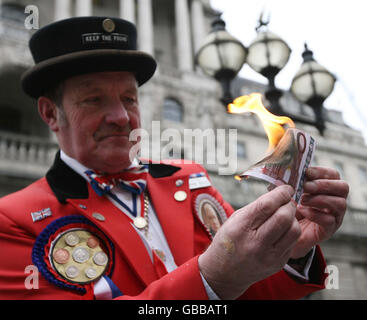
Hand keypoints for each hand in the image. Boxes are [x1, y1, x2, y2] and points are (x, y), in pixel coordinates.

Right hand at [198, 185, 300, 299]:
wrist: (224, 273)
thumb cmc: (228, 242)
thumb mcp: (235, 220)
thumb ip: (256, 208)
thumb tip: (278, 195)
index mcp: (241, 228)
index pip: (267, 205)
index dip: (280, 193)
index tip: (286, 189)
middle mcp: (256, 244)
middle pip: (284, 217)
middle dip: (289, 205)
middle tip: (286, 202)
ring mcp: (269, 256)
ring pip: (294, 230)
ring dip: (292, 219)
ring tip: (285, 216)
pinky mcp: (278, 264)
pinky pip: (292, 242)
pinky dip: (290, 232)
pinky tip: (282, 230)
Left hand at [290, 167, 348, 258]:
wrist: (285, 231)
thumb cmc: (288, 207)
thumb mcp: (288, 191)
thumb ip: (288, 181)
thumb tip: (278, 170)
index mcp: (327, 187)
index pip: (333, 175)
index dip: (321, 172)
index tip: (306, 172)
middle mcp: (335, 199)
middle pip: (343, 187)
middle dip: (323, 185)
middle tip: (306, 187)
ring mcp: (335, 215)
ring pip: (340, 203)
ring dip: (320, 199)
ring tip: (302, 200)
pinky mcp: (329, 230)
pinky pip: (329, 221)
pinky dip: (315, 214)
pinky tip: (302, 212)